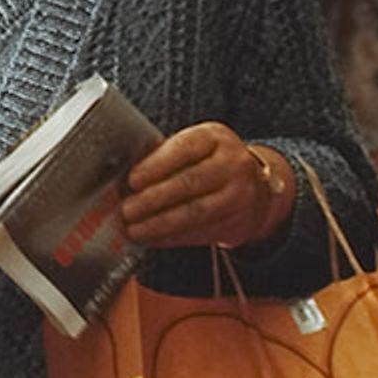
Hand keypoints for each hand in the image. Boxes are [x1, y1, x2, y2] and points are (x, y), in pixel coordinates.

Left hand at [124, 123, 292, 249]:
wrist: (256, 188)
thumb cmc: (209, 164)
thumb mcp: (194, 148)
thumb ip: (163, 156)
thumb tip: (122, 175)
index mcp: (215, 138)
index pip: (184, 149)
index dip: (155, 166)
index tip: (131, 180)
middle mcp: (233, 164)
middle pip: (189, 182)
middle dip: (153, 199)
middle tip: (127, 210)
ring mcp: (241, 194)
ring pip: (195, 212)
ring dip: (160, 223)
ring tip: (135, 229)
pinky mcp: (239, 223)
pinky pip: (201, 233)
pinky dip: (172, 238)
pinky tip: (152, 239)